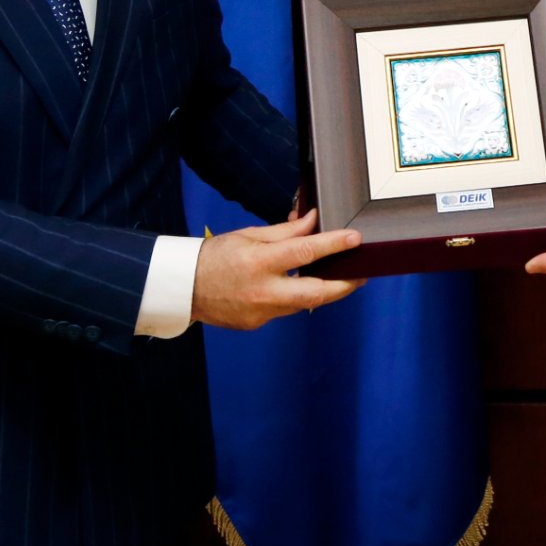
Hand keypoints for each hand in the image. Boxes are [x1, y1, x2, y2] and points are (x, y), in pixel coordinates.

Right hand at [191, 212, 363, 329]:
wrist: (184, 288)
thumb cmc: (215, 256)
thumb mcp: (249, 236)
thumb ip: (284, 232)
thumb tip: (313, 221)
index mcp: (258, 263)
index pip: (304, 252)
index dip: (332, 244)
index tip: (355, 238)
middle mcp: (262, 291)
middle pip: (314, 293)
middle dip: (343, 285)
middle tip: (361, 274)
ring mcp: (260, 312)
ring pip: (302, 303)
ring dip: (322, 291)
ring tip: (338, 277)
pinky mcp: (257, 324)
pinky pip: (285, 309)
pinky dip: (295, 297)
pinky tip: (297, 286)